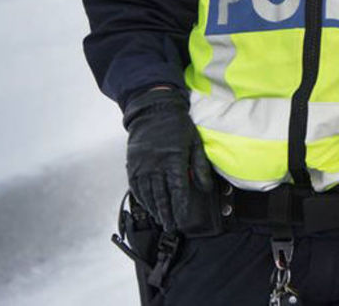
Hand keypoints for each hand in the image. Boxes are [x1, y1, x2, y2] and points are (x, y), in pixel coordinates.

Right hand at [123, 87, 214, 230]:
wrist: (153, 110)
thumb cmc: (178, 126)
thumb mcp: (194, 142)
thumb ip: (199, 166)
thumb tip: (205, 187)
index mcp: (173, 160)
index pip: (178, 190)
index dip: (181, 207)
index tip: (183, 219)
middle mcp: (155, 166)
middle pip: (161, 196)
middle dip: (167, 214)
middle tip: (171, 228)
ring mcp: (142, 166)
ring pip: (148, 194)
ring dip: (154, 209)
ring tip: (160, 220)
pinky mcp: (133, 164)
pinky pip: (136, 186)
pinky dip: (142, 199)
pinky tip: (147, 206)